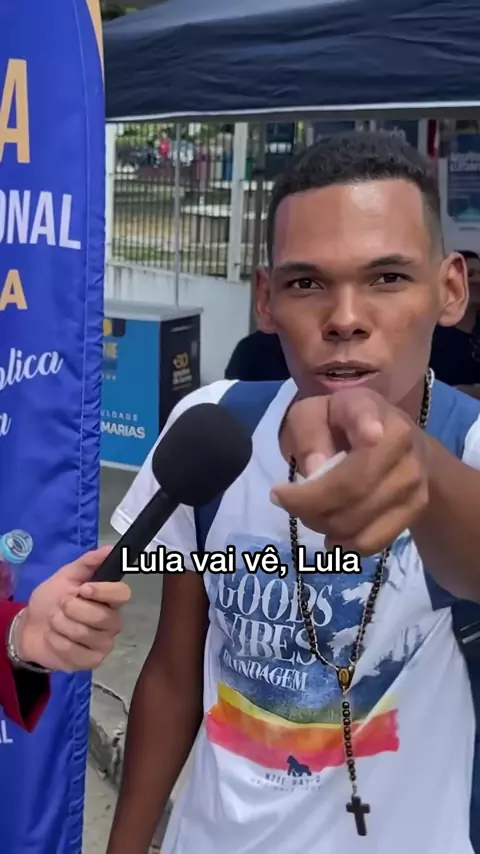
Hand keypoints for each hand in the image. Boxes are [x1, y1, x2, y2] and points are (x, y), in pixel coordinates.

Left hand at [14, 546, 130, 671]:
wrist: (31, 626)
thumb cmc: (52, 599)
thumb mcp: (66, 576)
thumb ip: (87, 563)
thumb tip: (110, 548)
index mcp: (111, 600)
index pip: (122, 594)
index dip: (103, 591)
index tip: (83, 589)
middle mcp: (113, 622)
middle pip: (103, 617)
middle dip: (73, 609)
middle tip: (60, 606)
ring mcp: (103, 644)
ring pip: (86, 634)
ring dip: (61, 625)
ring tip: (54, 621)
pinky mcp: (91, 661)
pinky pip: (75, 651)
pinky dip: (57, 641)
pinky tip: (54, 637)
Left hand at [271, 388, 429, 555]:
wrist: (391, 440)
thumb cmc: (340, 424)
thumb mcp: (313, 414)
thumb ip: (309, 432)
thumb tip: (315, 469)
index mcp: (371, 410)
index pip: (367, 419)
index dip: (367, 426)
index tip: (369, 435)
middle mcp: (402, 444)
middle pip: (352, 487)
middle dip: (308, 504)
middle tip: (286, 501)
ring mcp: (413, 480)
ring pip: (359, 520)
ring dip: (322, 526)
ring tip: (310, 513)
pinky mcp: (414, 510)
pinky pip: (373, 541)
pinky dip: (345, 545)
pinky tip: (331, 534)